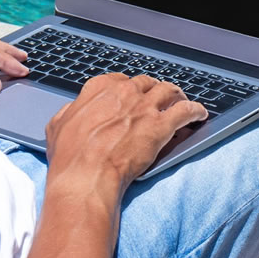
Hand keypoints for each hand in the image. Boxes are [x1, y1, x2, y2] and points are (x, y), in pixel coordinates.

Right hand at [44, 73, 207, 195]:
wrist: (86, 177)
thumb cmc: (70, 158)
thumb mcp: (58, 127)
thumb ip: (70, 113)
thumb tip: (73, 111)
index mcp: (98, 89)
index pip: (119, 80)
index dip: (128, 88)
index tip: (132, 95)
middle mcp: (123, 92)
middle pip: (146, 83)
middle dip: (153, 90)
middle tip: (158, 99)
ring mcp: (144, 107)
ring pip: (169, 91)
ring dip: (177, 95)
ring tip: (182, 101)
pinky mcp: (161, 125)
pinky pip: (186, 111)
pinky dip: (196, 110)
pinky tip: (200, 114)